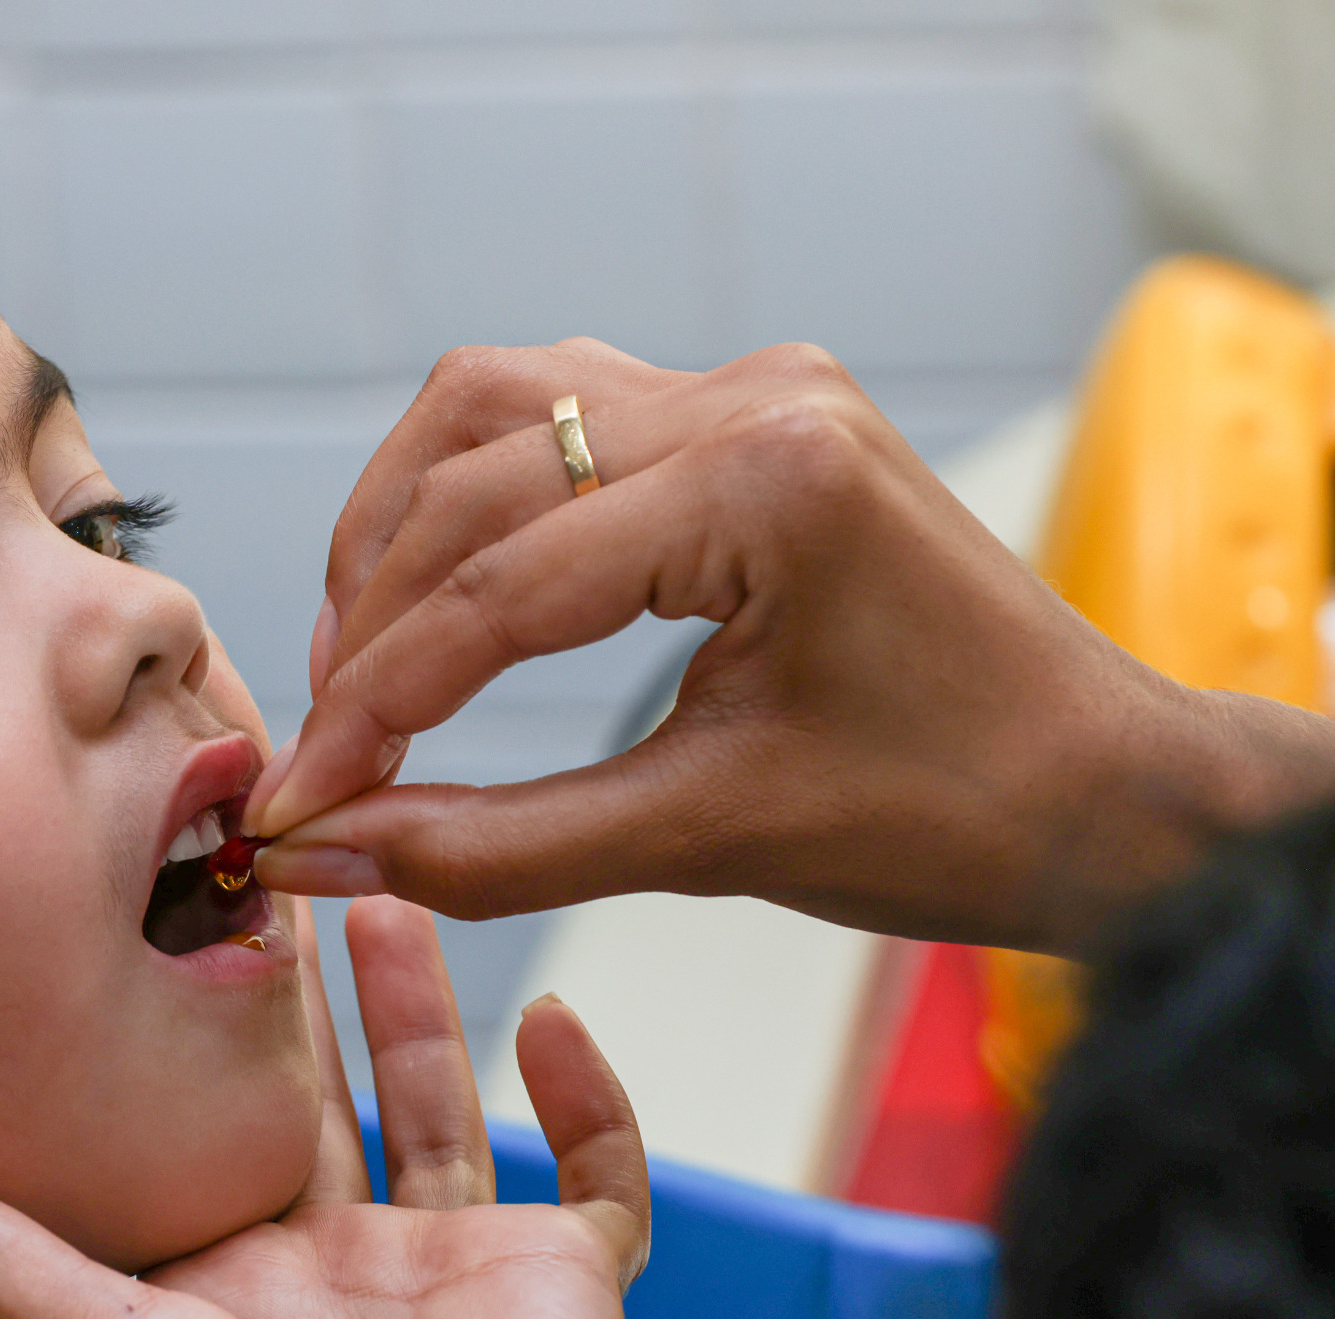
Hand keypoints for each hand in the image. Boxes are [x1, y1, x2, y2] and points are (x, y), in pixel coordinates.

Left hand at [0, 898, 663, 1318]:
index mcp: (213, 1282)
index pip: (184, 1118)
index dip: (169, 1015)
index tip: (143, 892)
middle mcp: (325, 1271)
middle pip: (307, 1093)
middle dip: (291, 983)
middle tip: (264, 848)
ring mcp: (448, 1278)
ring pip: (439, 1110)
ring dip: (423, 1007)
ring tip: (385, 885)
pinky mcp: (560, 1290)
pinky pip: (600, 1185)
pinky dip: (597, 1108)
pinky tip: (570, 1017)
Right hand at [244, 341, 1334, 952]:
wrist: (1102, 788)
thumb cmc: (953, 817)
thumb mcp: (706, 838)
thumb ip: (494, 847)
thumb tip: (325, 851)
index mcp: (770, 483)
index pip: (502, 587)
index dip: (374, 703)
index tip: (297, 797)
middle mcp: (755, 396)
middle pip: (473, 473)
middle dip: (370, 620)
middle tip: (323, 747)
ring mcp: (754, 386)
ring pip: (493, 404)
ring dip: (401, 526)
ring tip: (359, 661)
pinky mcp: (746, 409)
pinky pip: (554, 411)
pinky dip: (470, 496)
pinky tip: (441, 590)